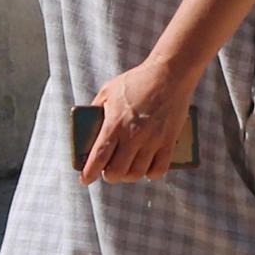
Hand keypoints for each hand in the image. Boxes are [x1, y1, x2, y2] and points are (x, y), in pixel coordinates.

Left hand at [81, 55, 196, 181]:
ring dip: (129, 176)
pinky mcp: (168, 141)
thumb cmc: (136, 80)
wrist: (170, 74)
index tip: (85, 180)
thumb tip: (87, 127)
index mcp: (115, 123)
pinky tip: (147, 169)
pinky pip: (159, 169)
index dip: (89, 173)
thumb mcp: (108, 90)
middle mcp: (133, 135)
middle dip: (109, 176)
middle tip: (109, 172)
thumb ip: (96, 109)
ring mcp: (152, 140)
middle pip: (117, 172)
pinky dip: (151, 174)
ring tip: (126, 170)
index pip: (99, 157)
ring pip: (137, 173)